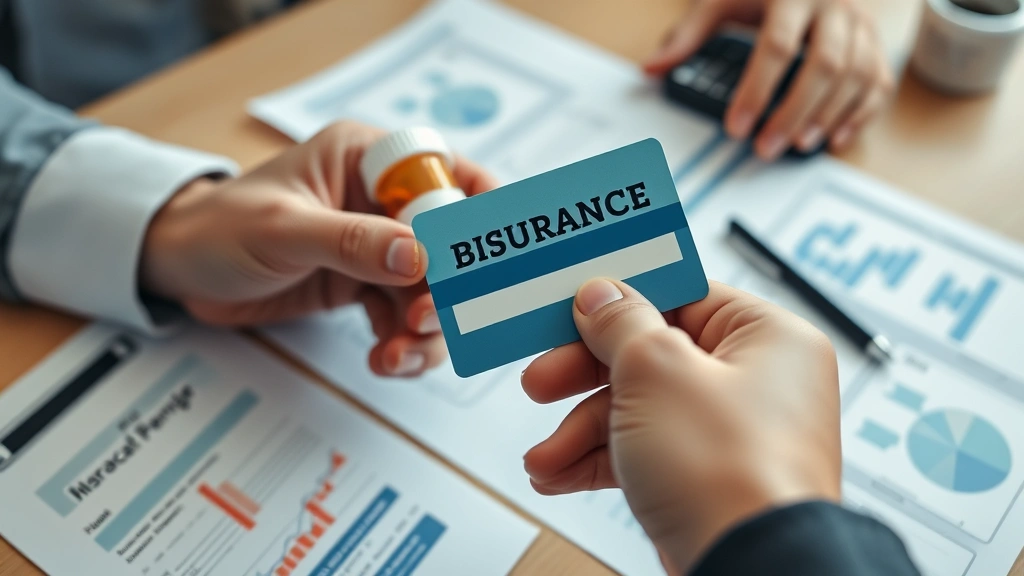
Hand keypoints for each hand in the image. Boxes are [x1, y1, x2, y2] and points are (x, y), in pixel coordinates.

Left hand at [141, 121, 496, 376]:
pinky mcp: (365, 285)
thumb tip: (417, 257)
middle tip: (426, 321)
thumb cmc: (218, 228)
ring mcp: (376, 246)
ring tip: (400, 356)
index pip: (448, 175)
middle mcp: (381, 201)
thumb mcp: (282, 230)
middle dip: (448, 289)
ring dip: (427, 329)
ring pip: (431, 291)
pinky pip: (403, 318)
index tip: (490, 259)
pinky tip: (387, 360)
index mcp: (367, 160)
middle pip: (449, 245)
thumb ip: (350, 241)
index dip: (478, 215)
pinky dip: (403, 345)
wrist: (179, 270)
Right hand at [521, 279, 841, 572]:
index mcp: (768, 336)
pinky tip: (559, 474)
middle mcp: (758, 381)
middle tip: (541, 381)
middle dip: (584, 376)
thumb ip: (621, 323)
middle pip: (652, 354)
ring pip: (641, 408)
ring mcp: (735, 433)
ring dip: (582, 430)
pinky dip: (602, 460)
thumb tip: (601, 296)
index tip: (572, 307)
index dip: (620, 300)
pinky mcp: (711, 477)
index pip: (681, 295)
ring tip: (544, 456)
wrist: (750, 568)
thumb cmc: (730, 472)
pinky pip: (647, 451)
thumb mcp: (656, 371)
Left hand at [644, 0, 893, 159]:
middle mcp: (835, 4)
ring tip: (798, 145)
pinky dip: (861, 114)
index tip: (736, 126)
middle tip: (765, 147)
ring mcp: (861, 23)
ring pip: (857, 74)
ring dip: (828, 115)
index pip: (777, 46)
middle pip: (825, 65)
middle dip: (794, 111)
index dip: (757, 90)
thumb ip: (690, 35)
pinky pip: (878, 81)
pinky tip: (834, 138)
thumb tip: (652, 68)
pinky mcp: (875, 42)